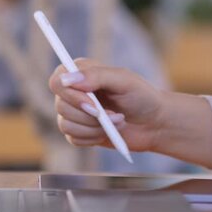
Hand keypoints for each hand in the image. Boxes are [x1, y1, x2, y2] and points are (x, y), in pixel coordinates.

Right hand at [48, 59, 164, 151]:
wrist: (154, 123)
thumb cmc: (142, 97)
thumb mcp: (124, 80)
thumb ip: (97, 76)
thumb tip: (68, 79)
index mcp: (82, 72)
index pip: (57, 81)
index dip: (71, 96)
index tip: (93, 105)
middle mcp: (75, 91)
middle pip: (60, 106)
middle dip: (89, 116)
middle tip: (114, 115)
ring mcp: (75, 113)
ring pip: (65, 125)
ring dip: (94, 128)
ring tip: (116, 123)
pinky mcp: (79, 132)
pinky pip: (73, 139)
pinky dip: (93, 138)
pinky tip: (109, 132)